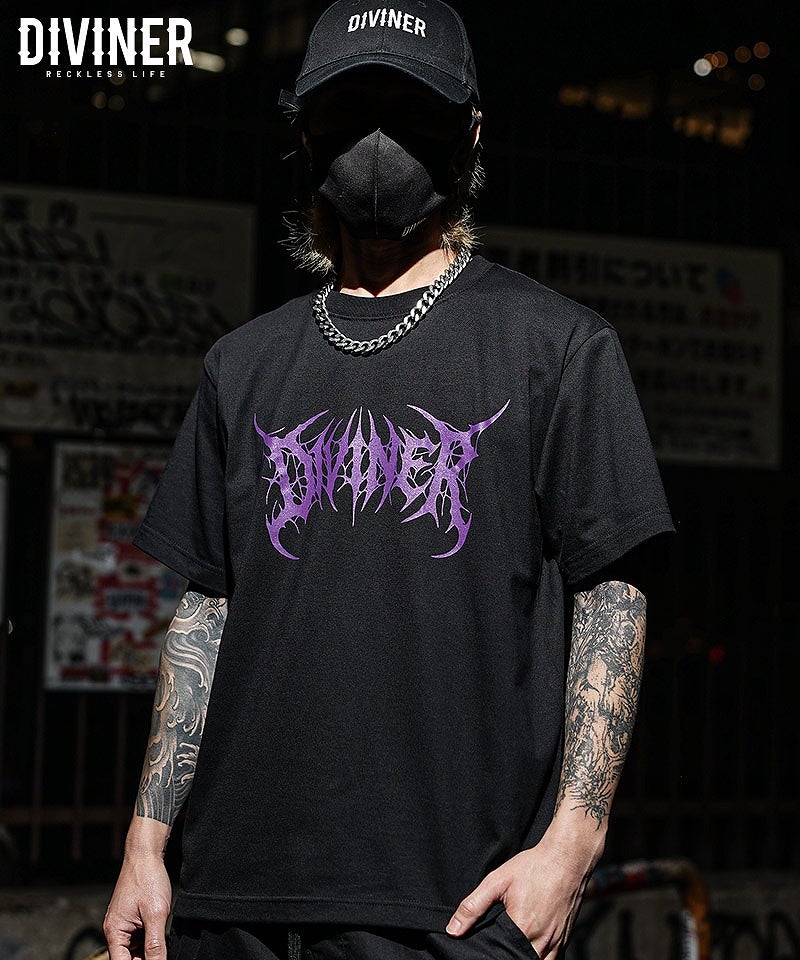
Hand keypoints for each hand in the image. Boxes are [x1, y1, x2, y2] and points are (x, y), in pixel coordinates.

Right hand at [103, 852, 172, 959]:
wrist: (146, 854)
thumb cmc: (148, 879)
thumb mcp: (156, 914)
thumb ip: (155, 944)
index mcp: (115, 932)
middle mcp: (116, 930)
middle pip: (128, 958)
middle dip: (145, 958)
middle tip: (161, 953)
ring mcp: (124, 924)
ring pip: (135, 949)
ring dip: (148, 950)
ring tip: (161, 942)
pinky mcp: (132, 918)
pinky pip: (139, 937)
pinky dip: (149, 939)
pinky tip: (161, 934)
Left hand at [445, 821, 603, 959]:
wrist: (567, 858)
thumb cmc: (533, 867)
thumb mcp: (498, 880)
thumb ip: (473, 906)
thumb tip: (453, 930)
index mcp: (522, 929)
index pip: (501, 957)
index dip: (491, 955)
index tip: (486, 948)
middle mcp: (541, 942)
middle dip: (507, 956)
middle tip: (498, 944)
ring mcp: (556, 943)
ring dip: (524, 958)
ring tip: (512, 946)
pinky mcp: (566, 940)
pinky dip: (541, 959)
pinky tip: (530, 948)